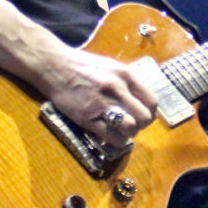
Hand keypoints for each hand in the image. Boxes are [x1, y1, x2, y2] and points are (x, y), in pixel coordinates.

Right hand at [45, 46, 159, 147]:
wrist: (55, 67)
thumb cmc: (84, 66)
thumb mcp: (112, 67)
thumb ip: (127, 83)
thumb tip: (141, 100)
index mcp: (126, 76)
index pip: (152, 102)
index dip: (150, 113)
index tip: (143, 115)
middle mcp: (118, 90)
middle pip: (144, 118)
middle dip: (141, 125)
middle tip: (132, 124)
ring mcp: (103, 105)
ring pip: (130, 129)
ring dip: (128, 133)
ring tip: (121, 130)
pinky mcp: (88, 118)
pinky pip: (112, 137)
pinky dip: (115, 140)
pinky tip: (110, 135)